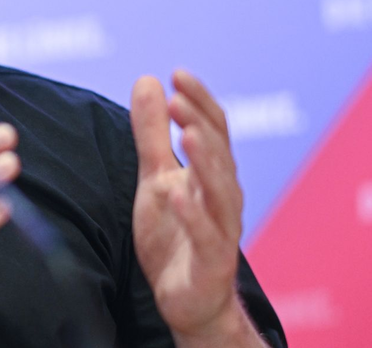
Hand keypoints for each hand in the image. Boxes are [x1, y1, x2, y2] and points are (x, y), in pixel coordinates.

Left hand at [130, 70, 250, 341]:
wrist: (187, 298)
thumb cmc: (174, 233)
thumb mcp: (154, 176)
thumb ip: (152, 132)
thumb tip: (149, 80)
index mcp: (211, 173)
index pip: (213, 129)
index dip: (199, 101)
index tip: (177, 74)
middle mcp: (222, 196)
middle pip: (218, 154)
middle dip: (200, 124)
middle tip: (178, 99)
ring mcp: (221, 229)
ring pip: (220, 191)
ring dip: (206, 162)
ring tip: (188, 135)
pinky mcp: (212, 261)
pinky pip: (206, 235)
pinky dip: (193, 214)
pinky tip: (176, 193)